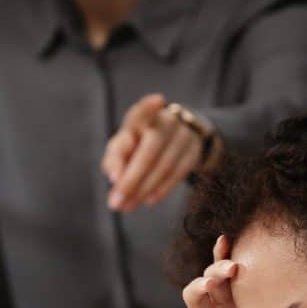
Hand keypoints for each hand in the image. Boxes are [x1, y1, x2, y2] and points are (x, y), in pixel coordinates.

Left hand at [102, 93, 212, 211]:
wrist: (173, 138)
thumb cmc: (138, 143)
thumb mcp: (123, 145)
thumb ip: (115, 157)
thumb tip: (114, 176)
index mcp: (142, 115)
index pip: (145, 108)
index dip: (150, 106)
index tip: (158, 100)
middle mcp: (165, 121)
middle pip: (152, 146)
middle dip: (132, 178)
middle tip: (115, 203)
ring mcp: (182, 136)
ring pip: (164, 164)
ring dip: (143, 189)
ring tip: (127, 207)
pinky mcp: (193, 151)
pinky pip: (179, 172)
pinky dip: (162, 188)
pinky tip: (149, 200)